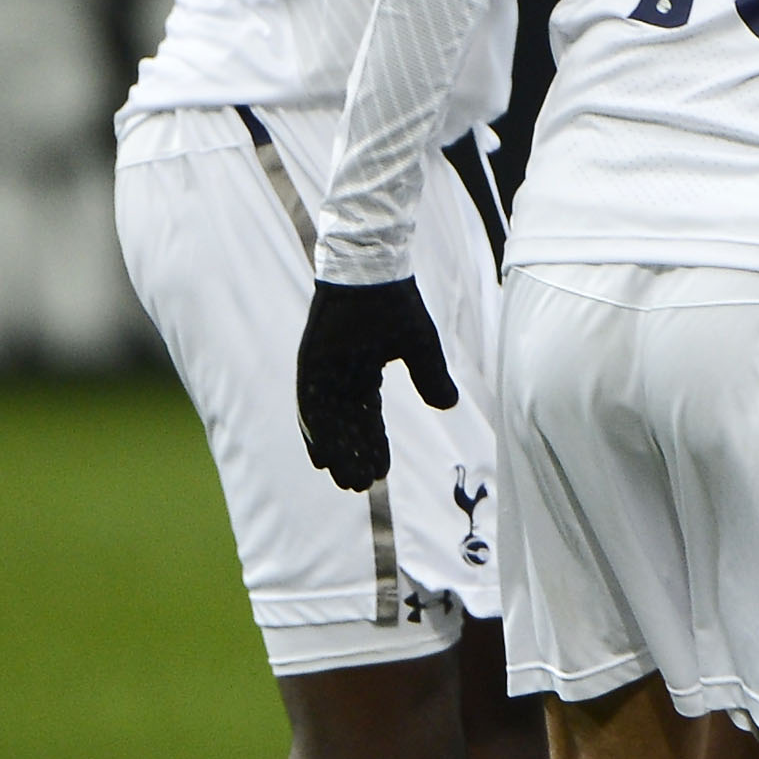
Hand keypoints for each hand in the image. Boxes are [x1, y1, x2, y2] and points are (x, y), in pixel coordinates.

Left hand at [294, 278, 458, 492]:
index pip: (368, 417)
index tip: (381, 473)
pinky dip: (315, 430)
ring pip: (326, 421)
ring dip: (334, 450)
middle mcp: (339, 375)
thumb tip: (448, 405)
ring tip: (344, 478)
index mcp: (363, 371)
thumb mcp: (420, 347)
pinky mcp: (311, 363)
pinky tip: (322, 453)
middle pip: (345, 425)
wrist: (372, 272)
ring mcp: (323, 370)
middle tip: (360, 486)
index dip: (375, 445)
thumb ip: (431, 377)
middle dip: (353, 455)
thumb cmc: (396, 304)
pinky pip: (310, 405)